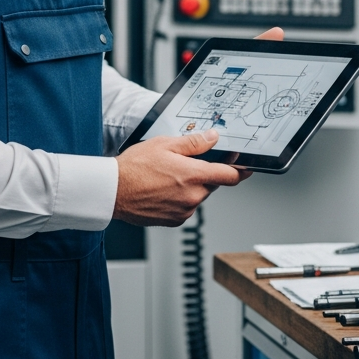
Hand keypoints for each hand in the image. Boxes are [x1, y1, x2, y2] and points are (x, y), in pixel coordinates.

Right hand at [112, 27, 283, 226]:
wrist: (112, 191)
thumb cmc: (134, 167)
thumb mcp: (165, 144)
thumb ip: (194, 143)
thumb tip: (214, 138)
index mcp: (193, 176)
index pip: (229, 176)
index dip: (240, 170)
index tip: (246, 168)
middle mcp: (192, 196)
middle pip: (211, 184)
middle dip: (203, 174)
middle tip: (182, 164)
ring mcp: (184, 210)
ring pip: (198, 195)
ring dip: (190, 187)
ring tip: (165, 177)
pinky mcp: (174, 220)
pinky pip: (186, 207)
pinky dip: (179, 199)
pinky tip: (162, 190)